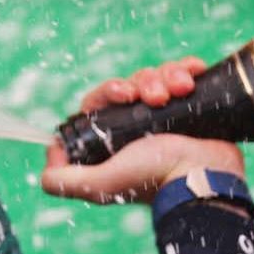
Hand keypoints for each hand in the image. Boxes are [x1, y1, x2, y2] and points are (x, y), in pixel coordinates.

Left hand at [41, 58, 245, 204]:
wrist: (204, 176)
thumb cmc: (154, 179)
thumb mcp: (100, 184)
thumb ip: (64, 180)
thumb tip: (49, 157)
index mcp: (116, 139)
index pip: (102, 99)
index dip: (111, 90)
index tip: (126, 94)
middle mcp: (139, 128)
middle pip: (133, 83)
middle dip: (144, 83)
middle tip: (157, 98)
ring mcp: (168, 117)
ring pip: (158, 76)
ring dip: (168, 76)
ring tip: (180, 90)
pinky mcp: (192, 107)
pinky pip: (184, 74)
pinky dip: (187, 70)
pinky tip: (193, 75)